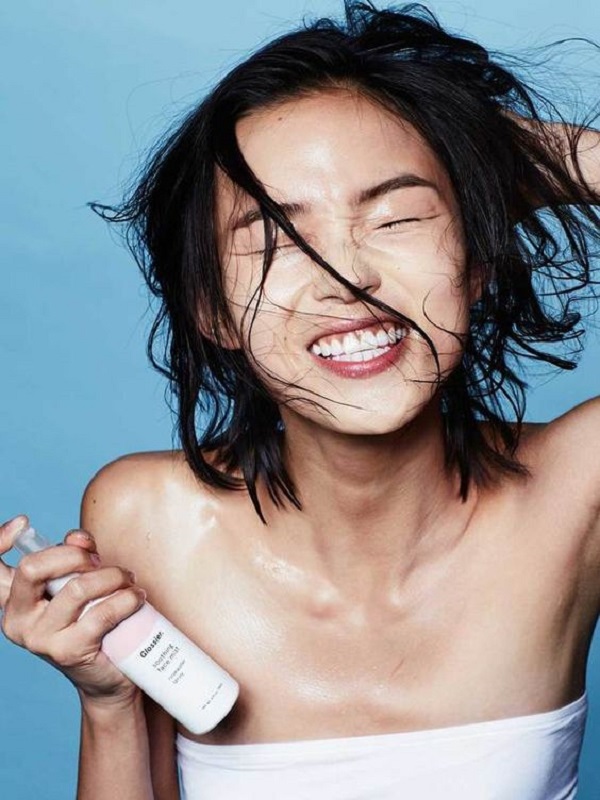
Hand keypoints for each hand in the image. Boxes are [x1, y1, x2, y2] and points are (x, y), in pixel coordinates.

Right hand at [0, 515, 146, 707]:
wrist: (107, 675)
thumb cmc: (90, 620)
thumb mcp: (76, 582)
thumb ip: (74, 554)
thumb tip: (78, 538)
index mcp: (14, 600)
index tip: (22, 522)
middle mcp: (17, 620)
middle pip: (33, 568)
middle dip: (73, 555)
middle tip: (99, 560)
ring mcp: (40, 639)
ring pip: (77, 587)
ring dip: (111, 576)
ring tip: (128, 580)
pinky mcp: (69, 651)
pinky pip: (102, 613)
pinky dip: (126, 599)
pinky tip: (136, 597)